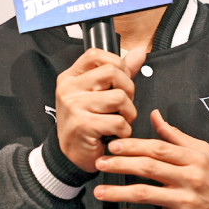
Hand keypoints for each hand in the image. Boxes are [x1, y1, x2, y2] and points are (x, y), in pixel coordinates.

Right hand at [55, 47, 146, 171]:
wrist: (71, 156)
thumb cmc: (86, 123)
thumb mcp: (98, 94)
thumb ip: (120, 72)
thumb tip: (139, 53)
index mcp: (70, 77)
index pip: (96, 54)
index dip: (116, 64)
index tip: (119, 81)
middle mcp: (68, 89)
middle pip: (112, 72)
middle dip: (128, 90)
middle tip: (123, 105)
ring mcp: (73, 106)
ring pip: (119, 97)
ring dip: (128, 113)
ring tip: (119, 121)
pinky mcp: (82, 125)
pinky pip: (118, 122)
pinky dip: (124, 131)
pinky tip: (115, 134)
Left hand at [92, 109, 208, 208]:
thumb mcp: (201, 152)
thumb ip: (175, 135)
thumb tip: (155, 114)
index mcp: (193, 158)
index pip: (157, 148)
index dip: (133, 146)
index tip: (113, 145)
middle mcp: (189, 178)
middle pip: (148, 168)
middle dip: (120, 164)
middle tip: (100, 163)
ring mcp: (185, 201)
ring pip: (145, 194)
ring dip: (119, 192)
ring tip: (100, 191)